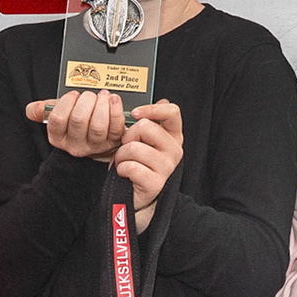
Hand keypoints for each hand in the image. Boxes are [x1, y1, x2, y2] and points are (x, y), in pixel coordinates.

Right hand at [28, 90, 125, 159]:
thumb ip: (46, 111)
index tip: (73, 94)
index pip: (57, 119)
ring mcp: (96, 146)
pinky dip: (116, 110)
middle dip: (85, 101)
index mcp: (59, 137)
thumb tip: (31, 109)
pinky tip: (114, 99)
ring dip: (102, 104)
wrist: (99, 143)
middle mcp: (76, 145)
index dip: (66, 102)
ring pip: (98, 125)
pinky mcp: (114, 142)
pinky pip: (116, 126)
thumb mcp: (61, 117)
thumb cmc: (79, 125)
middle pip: (78, 120)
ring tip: (103, 95)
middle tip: (90, 94)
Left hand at [112, 100, 182, 230]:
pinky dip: (121, 169)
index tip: (135, 113)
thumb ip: (151, 122)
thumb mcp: (145, 140)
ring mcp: (167, 167)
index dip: (152, 108)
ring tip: (125, 162)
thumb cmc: (138, 164)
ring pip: (133, 147)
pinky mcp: (155, 183)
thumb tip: (162, 100)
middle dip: (127, 136)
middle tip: (126, 148)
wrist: (134, 195)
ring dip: (121, 156)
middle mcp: (175, 150)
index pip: (172, 112)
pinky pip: (130, 166)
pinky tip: (126, 174)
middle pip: (145, 127)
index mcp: (174, 136)